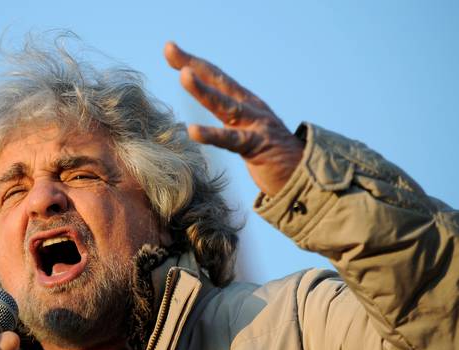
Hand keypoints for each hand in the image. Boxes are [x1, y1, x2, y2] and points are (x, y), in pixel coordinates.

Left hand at [164, 42, 303, 195]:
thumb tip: (199, 123)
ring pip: (225, 104)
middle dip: (192, 64)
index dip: (193, 63)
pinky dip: (212, 136)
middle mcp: (250, 108)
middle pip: (217, 81)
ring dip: (203, 90)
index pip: (216, 78)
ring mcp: (255, 125)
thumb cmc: (272, 156)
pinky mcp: (258, 146)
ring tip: (184, 75)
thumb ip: (229, 124)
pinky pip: (231, 141)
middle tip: (169, 48)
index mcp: (246, 103)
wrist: (306, 175)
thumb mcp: (247, 133)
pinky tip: (192, 131)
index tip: (170, 50)